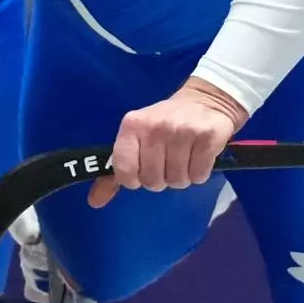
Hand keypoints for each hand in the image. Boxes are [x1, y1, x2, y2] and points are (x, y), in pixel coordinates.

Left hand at [89, 77, 248, 207]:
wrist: (204, 100)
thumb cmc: (164, 125)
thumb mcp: (136, 139)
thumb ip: (116, 171)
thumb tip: (95, 202)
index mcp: (133, 125)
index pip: (124, 171)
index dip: (134, 179)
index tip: (143, 170)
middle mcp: (156, 126)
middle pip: (152, 180)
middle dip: (161, 179)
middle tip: (168, 162)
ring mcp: (183, 130)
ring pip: (177, 180)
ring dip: (181, 177)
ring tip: (184, 158)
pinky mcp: (207, 136)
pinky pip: (199, 175)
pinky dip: (199, 173)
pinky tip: (198, 156)